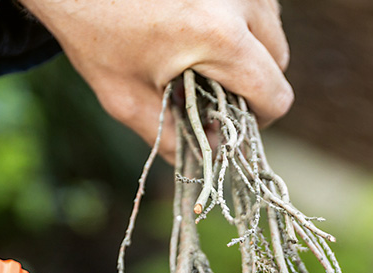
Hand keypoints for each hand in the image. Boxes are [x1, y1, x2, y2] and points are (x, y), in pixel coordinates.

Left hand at [19, 0, 291, 157]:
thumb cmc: (92, 32)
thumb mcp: (125, 99)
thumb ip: (172, 138)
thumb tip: (209, 157)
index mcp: (219, 38)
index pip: (275, 94)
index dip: (257, 119)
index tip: (229, 123)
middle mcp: (240, 0)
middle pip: (279, 60)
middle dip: (250, 82)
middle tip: (209, 91)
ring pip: (269, 28)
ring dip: (246, 49)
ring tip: (198, 56)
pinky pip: (253, 2)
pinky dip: (236, 19)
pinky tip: (196, 25)